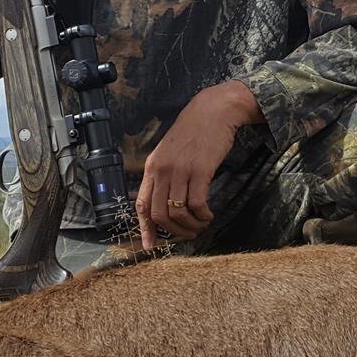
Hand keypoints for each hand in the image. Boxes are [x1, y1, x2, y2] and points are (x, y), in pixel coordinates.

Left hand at [136, 80, 262, 249]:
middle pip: (159, 214)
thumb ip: (165, 174)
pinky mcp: (200, 170)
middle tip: (188, 234)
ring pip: (178, 212)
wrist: (214, 111)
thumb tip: (165, 201)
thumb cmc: (194, 132)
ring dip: (191, 225)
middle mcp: (163, 170)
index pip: (142, 204)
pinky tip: (209, 215)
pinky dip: (203, 216)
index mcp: (152, 167)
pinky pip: (197, 204)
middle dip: (174, 231)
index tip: (150, 246)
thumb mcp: (170, 152)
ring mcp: (180, 170)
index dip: (145, 229)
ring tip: (201, 224)